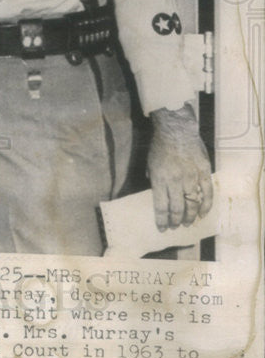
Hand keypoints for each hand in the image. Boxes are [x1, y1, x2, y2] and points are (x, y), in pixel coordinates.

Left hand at [147, 104, 212, 231]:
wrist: (176, 129)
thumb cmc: (160, 146)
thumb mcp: (150, 164)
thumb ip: (154, 180)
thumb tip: (159, 195)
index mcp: (160, 179)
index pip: (161, 206)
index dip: (162, 220)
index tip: (162, 228)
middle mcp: (175, 181)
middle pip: (177, 208)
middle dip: (175, 221)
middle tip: (175, 226)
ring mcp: (191, 177)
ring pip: (192, 204)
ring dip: (190, 216)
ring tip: (187, 223)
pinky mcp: (204, 172)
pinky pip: (207, 193)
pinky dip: (206, 206)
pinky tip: (202, 214)